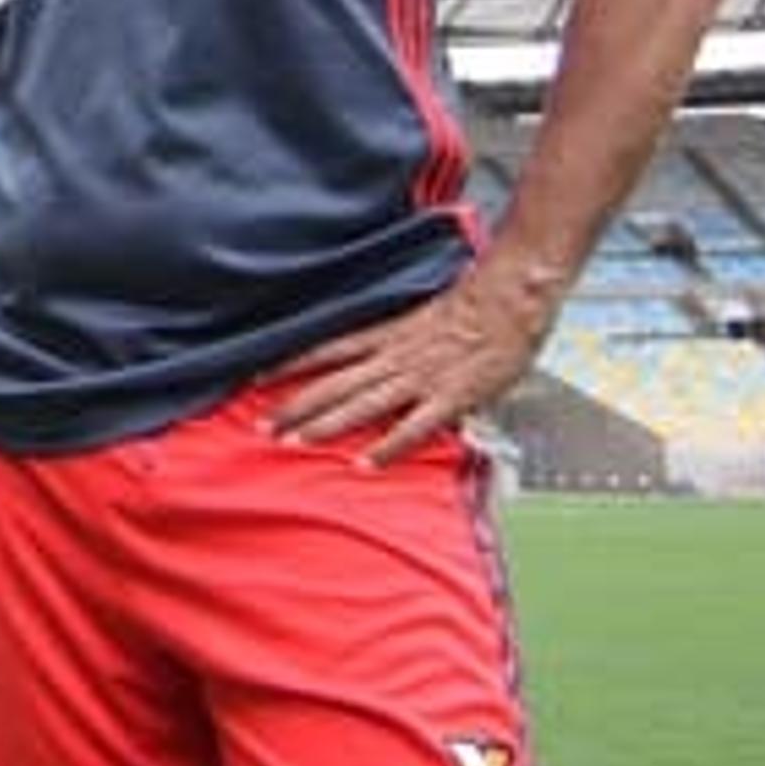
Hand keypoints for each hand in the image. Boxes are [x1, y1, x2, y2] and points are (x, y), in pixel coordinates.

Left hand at [266, 272, 547, 465]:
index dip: (290, 365)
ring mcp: (419, 378)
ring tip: (295, 443)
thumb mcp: (423, 316)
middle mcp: (394, 357)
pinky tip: (364, 464)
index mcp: (387, 334)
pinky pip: (413, 428)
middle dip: (296, 405)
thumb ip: (398, 340)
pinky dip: (388, 447)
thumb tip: (378, 356)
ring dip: (326, 425)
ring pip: (362, 404)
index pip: (327, 350)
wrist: (509, 301)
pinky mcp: (448, 398)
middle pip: (334, 383)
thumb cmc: (473, 306)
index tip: (256, 378)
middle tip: (263, 427)